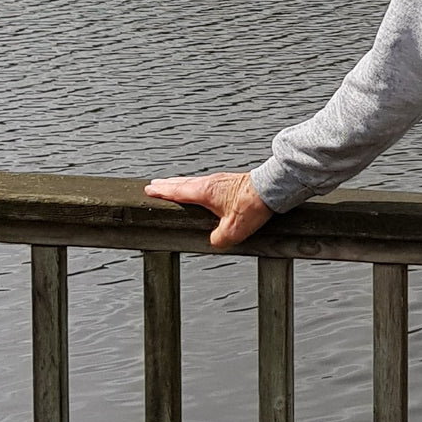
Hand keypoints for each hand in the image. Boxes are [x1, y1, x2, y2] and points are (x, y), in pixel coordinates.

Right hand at [144, 170, 273, 248]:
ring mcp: (220, 180)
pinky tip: (201, 190)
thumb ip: (217, 239)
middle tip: (155, 185)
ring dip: (182, 183)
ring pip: (195, 181)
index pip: (178, 191)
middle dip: (168, 184)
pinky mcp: (230, 181)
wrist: (272, 189)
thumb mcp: (232, 231)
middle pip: (183, 183)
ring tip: (174, 185)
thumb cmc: (253, 206)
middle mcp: (210, 183)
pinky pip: (206, 182)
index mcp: (205, 192)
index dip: (162, 192)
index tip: (149, 189)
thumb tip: (214, 241)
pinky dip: (196, 184)